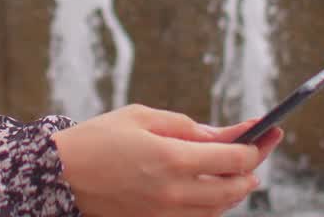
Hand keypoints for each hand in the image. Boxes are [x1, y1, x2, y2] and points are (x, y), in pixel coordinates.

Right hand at [51, 105, 282, 216]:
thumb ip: (187, 127)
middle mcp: (173, 192)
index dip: (254, 146)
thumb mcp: (142, 117)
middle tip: (260, 152)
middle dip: (252, 169)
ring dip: (236, 192)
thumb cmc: (98, 139)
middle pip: (233, 189)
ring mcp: (164, 214)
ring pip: (218, 210)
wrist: (58, 177)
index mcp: (172, 158)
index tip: (265, 134)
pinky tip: (215, 194)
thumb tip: (222, 136)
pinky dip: (213, 208)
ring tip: (243, 175)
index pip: (233, 159)